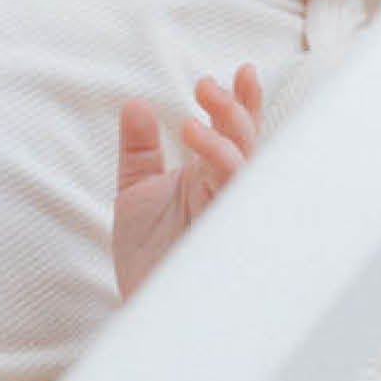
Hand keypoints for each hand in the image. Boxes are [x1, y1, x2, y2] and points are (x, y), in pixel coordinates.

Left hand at [111, 63, 264, 301]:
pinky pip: (230, 197)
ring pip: (245, 168)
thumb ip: (139, 149)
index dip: (243, 103)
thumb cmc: (148, 258)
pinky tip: (198, 149)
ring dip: (227, 136)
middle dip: (235, 112)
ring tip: (198, 113)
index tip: (244, 72)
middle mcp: (224, 193)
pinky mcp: (220, 238)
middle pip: (246, 144)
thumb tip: (134, 103)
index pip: (233, 133)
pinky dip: (219, 168)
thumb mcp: (135, 191)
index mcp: (209, 177)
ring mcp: (225, 214)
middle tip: (208, 86)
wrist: (140, 309)